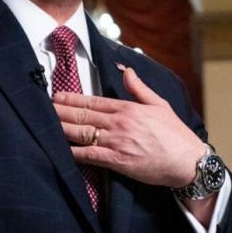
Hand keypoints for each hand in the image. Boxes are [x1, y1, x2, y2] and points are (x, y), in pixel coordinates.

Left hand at [54, 65, 206, 187]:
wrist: (187, 161)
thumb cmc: (175, 134)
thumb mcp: (160, 104)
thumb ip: (139, 88)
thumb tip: (126, 71)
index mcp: (128, 108)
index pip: (94, 100)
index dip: (72, 98)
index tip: (57, 95)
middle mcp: (120, 123)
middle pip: (83, 115)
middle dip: (61, 110)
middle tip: (44, 106)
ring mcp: (117, 142)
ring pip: (82, 133)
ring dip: (63, 128)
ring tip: (47, 124)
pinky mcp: (118, 161)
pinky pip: (90, 155)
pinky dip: (74, 152)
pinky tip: (62, 149)